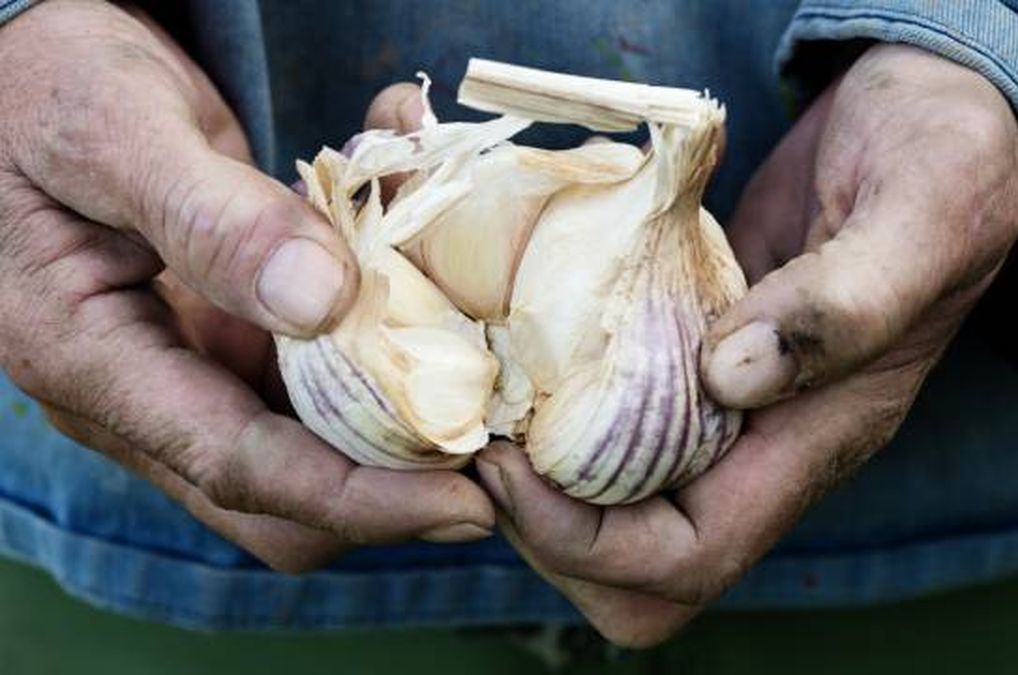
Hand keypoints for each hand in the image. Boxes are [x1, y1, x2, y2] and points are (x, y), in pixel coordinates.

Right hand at [0, 0, 493, 571]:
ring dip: (406, 404)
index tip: (467, 502)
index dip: (359, 500)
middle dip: (396, 485)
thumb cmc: (46, 85)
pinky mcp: (230, 337)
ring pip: (317, 435)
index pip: (239, 470)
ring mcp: (190, 368)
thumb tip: (322, 302)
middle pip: (286, 494)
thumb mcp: (114, 128)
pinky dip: (387, 334)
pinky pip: (321, 366)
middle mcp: (142, 390)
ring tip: (487, 356)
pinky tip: (430, 270)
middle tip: (498, 447)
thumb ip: (208, 216)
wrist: (30, 72)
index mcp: (90, 362)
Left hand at [476, 44, 1017, 645]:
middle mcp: (764, 446)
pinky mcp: (692, 355)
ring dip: (538, 481)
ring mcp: (726, 406)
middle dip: (547, 533)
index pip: (687, 558)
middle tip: (487, 440)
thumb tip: (728, 379)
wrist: (935, 119)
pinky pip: (609, 426)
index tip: (511, 458)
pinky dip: (552, 414)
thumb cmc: (944, 156)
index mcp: (817, 441)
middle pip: (639, 571)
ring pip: (614, 509)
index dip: (586, 541)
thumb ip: (842, 305)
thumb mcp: (919, 211)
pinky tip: (514, 355)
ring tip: (487, 400)